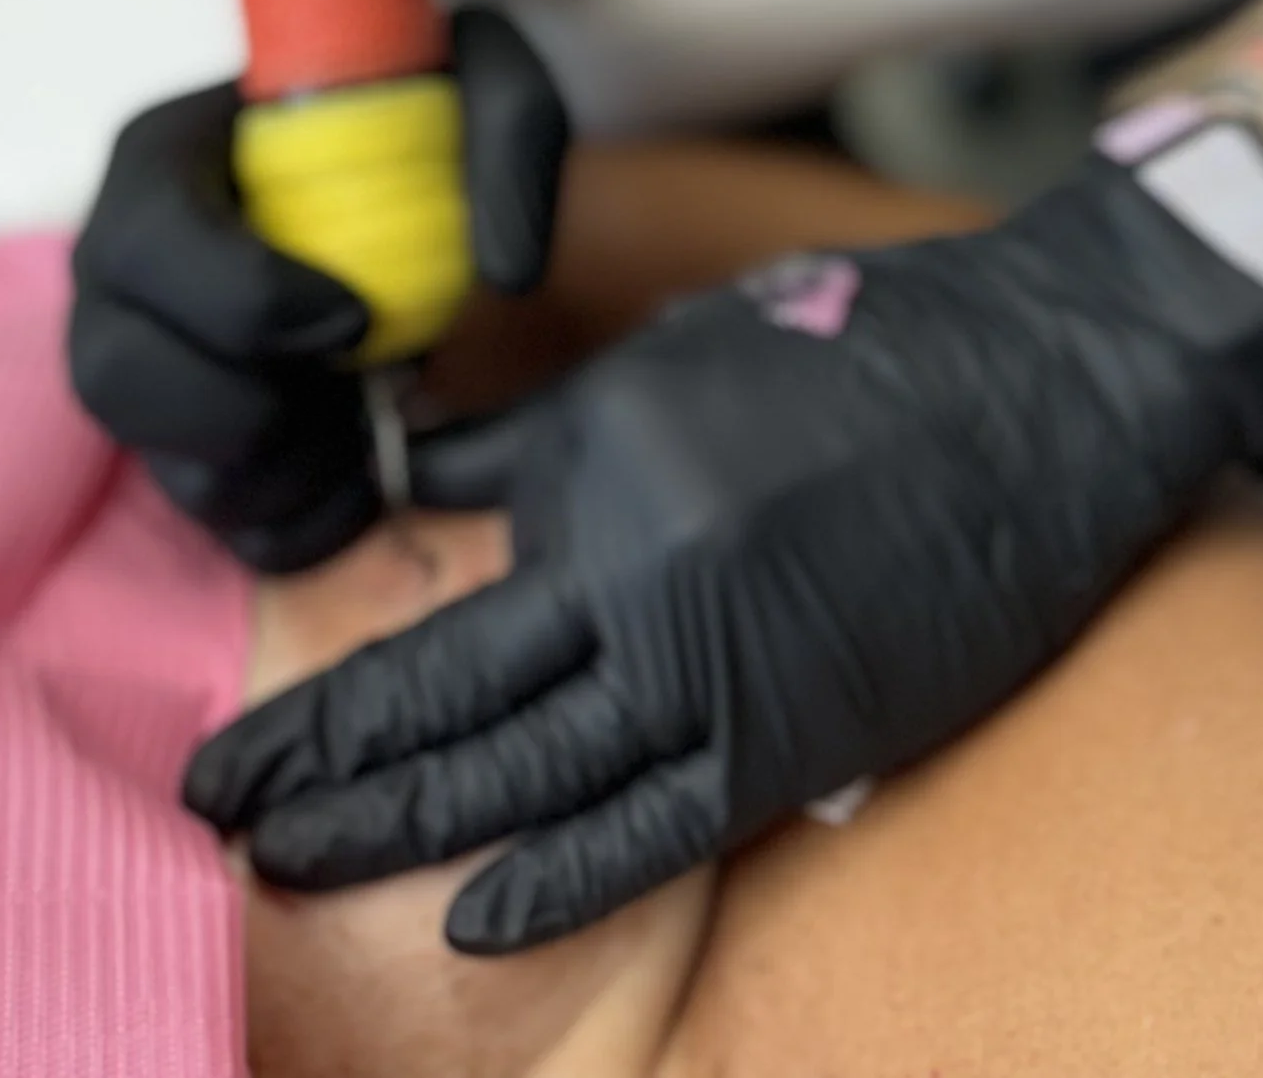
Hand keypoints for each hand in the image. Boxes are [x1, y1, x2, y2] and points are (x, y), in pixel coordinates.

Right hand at [67, 5, 568, 571]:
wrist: (397, 174)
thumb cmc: (408, 113)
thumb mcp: (470, 73)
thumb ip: (509, 128)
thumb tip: (508, 266)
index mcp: (159, 160)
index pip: (150, 246)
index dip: (246, 301)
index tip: (357, 316)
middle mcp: (117, 270)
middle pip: (120, 377)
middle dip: (254, 409)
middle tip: (352, 381)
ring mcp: (136, 365)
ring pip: (167, 466)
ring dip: (286, 471)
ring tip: (358, 417)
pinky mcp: (180, 444)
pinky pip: (220, 524)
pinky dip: (304, 521)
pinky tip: (357, 466)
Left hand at [183, 135, 1262, 947]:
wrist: (1044, 376)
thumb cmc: (865, 344)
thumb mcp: (678, 355)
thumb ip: (549, 434)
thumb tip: (435, 481)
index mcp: (601, 462)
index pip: (430, 607)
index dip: (326, 694)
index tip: (237, 744)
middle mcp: (638, 563)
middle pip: (448, 700)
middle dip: (320, 771)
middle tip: (218, 817)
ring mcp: (718, 655)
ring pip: (528, 773)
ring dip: (401, 829)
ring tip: (291, 869)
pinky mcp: (802, 725)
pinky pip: (658, 826)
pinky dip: (562, 877)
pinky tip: (477, 918)